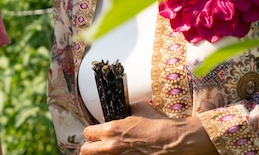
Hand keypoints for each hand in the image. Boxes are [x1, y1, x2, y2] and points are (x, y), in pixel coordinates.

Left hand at [80, 102, 218, 153]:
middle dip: (89, 146)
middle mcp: (111, 146)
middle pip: (85, 150)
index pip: (87, 133)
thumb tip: (123, 107)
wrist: (173, 140)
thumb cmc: (157, 123)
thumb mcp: (139, 108)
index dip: (91, 132)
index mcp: (111, 129)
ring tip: (107, 150)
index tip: (95, 132)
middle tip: (96, 144)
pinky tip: (121, 152)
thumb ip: (125, 108)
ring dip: (100, 153)